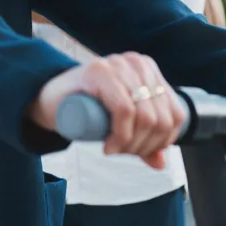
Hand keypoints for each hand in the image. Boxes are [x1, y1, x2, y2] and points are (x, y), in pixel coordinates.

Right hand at [29, 53, 183, 169]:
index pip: (175, 114)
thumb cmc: (87, 110)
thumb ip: (143, 139)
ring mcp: (118, 64)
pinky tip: (108, 146)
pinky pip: (125, 110)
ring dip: (131, 145)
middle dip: (143, 146)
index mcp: (149, 70)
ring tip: (113, 149)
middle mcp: (137, 63)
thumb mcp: (121, 124)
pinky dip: (121, 136)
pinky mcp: (99, 71)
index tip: (139, 152)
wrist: (50, 99)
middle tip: (121, 152)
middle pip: (161, 119)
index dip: (162, 142)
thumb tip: (161, 163)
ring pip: (145, 117)